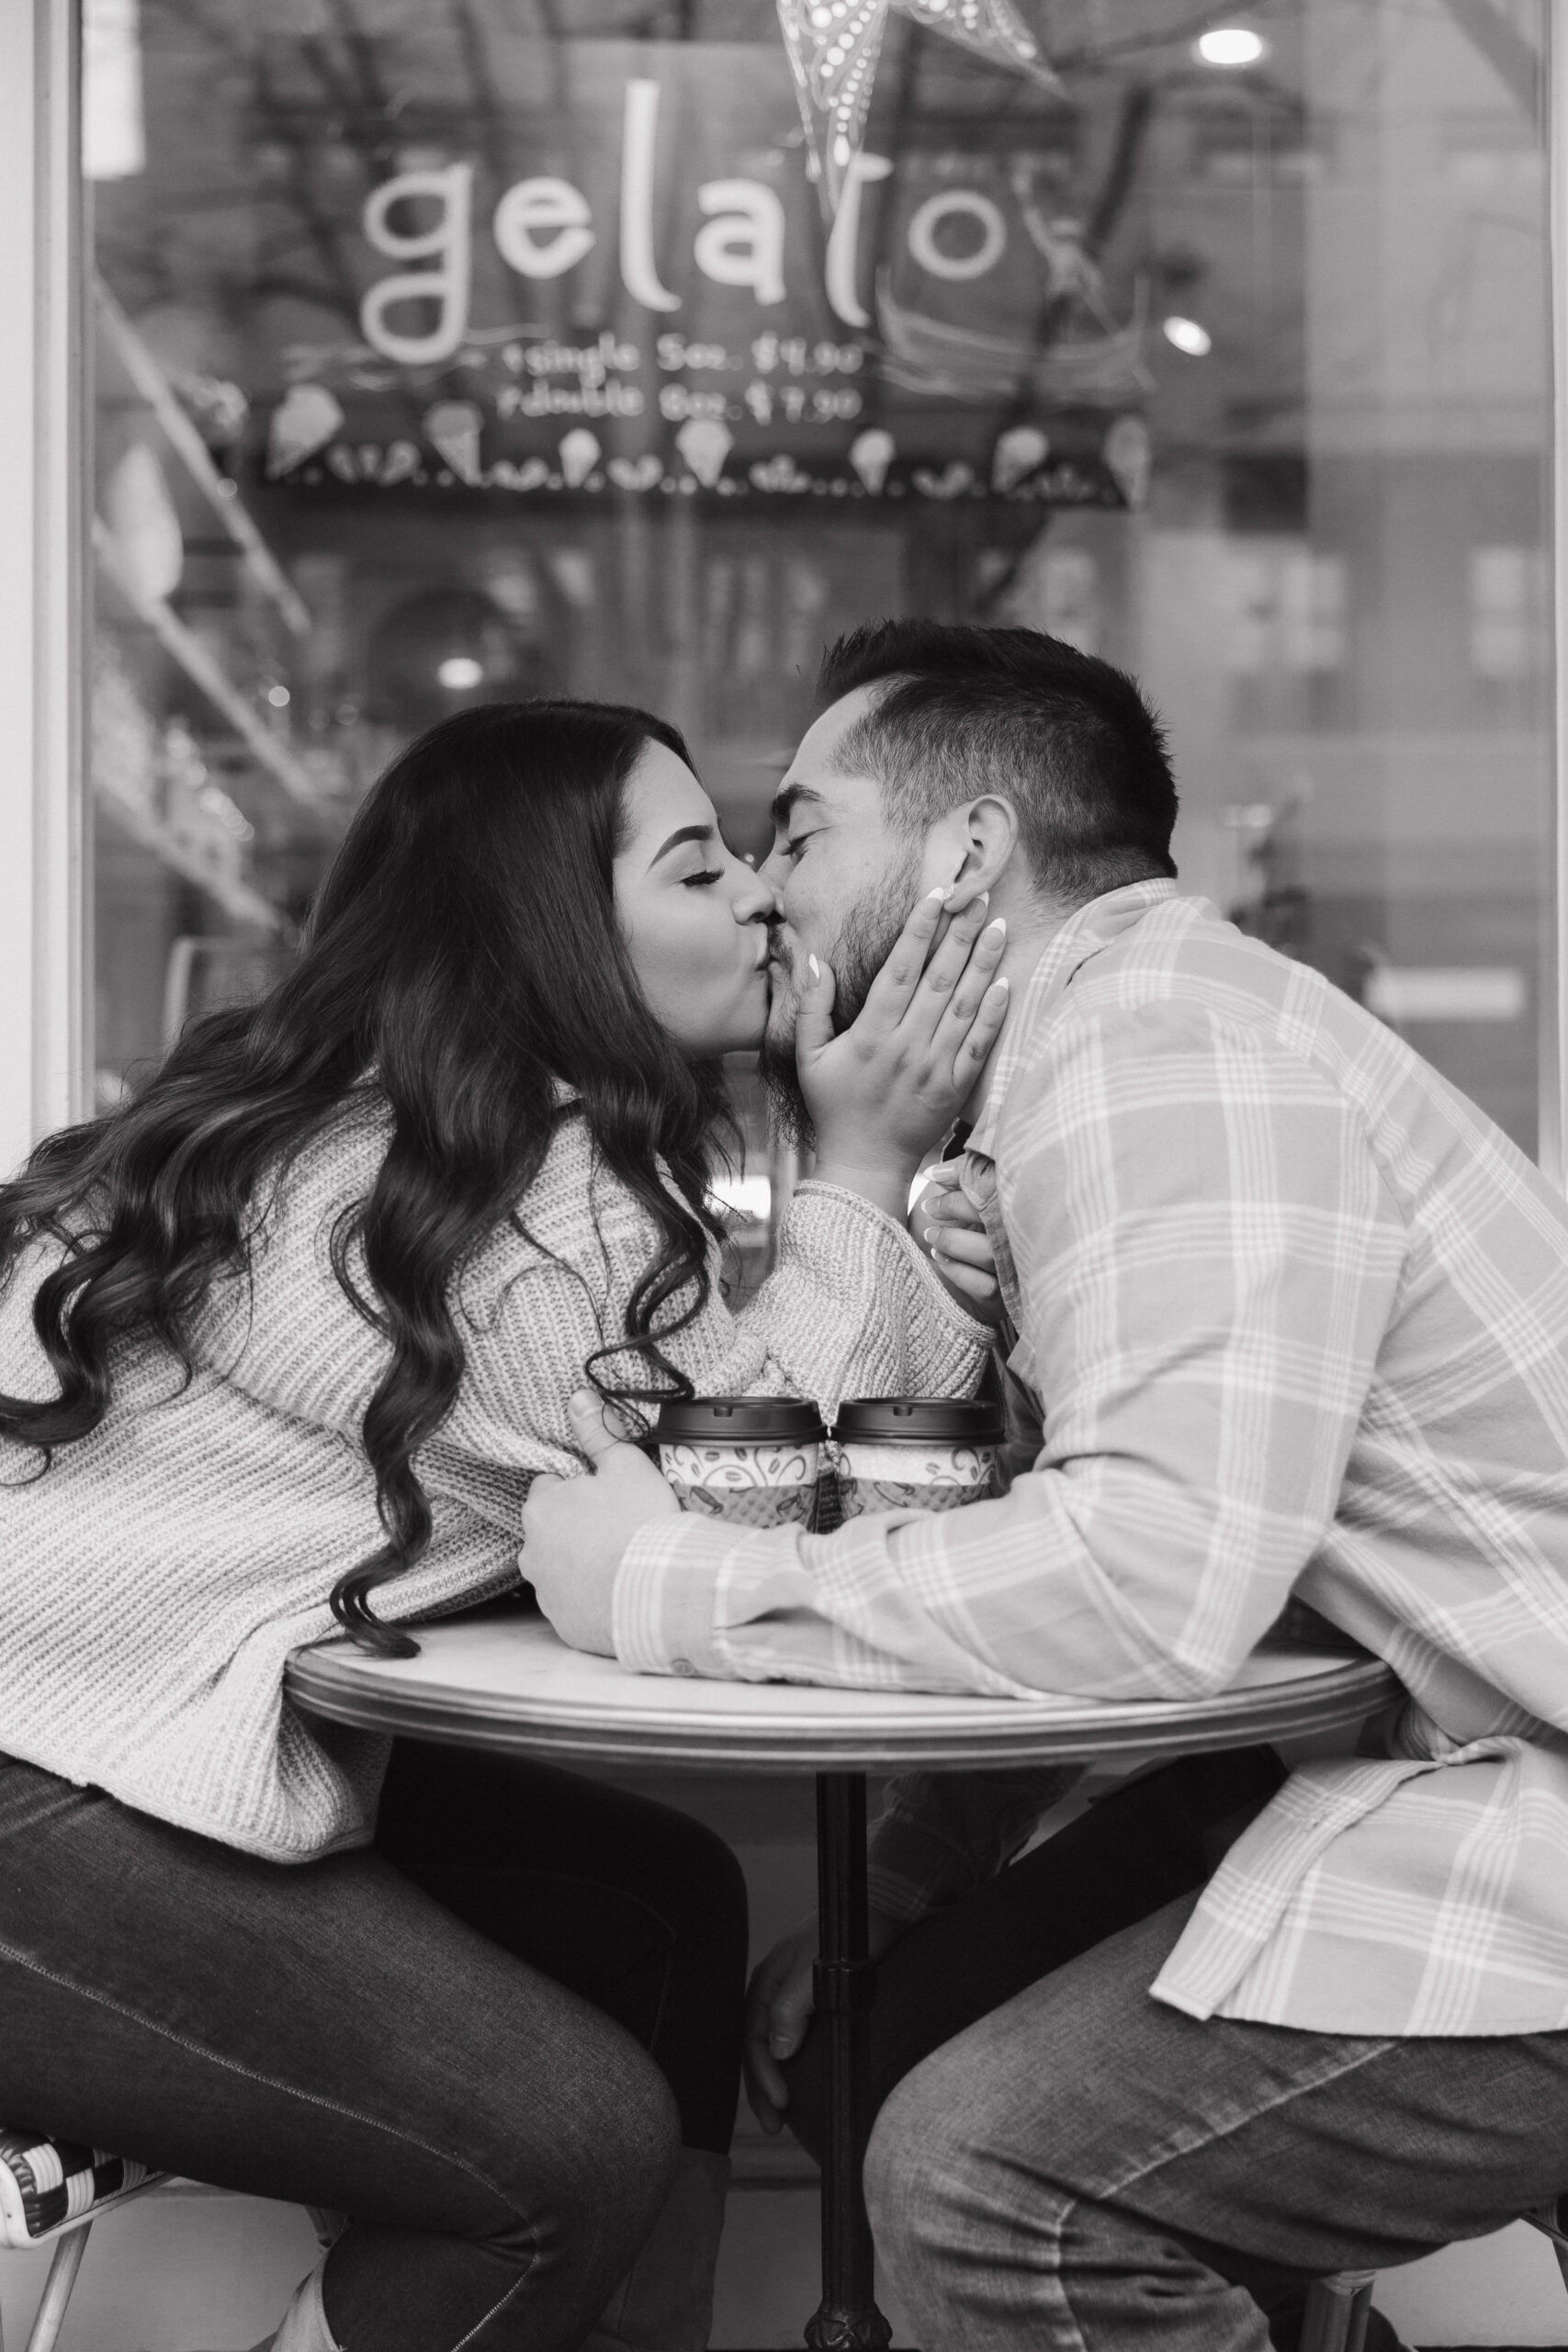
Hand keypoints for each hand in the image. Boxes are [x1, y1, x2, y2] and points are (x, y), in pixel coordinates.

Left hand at [522, 1391, 679, 1655]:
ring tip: (623, 1562)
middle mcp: (532, 1552)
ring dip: (583, 1563)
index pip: (550, 1487)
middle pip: (553, 1530)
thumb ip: (598, 1432)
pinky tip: (620, 1591)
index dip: (581, 1488)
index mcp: (542, 1508)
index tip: (607, 1497)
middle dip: (578, 1527)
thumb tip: (578, 1398)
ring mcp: (546, 1593)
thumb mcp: (626, 1465)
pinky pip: (574, 1605)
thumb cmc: (641, 1522)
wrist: (659, 1591)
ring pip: (560, 1568)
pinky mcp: (564, 1625)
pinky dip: (591, 1598)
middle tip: (620, 1528)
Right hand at [744, 1908, 903, 2132]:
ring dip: (775, 2081)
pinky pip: (796, 2041)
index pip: (752, 2036)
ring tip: (784, 2117)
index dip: (762, 2074)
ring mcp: (796, 1997)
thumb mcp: (819, 1965)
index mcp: (768, 1977)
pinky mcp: (818, 2004)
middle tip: (775, 2125)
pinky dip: (793, 2068)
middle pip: (758, 2046)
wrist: (888, 1906)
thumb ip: (793, 2005)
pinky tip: (802, 2088)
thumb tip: (778, 2051)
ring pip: (775, 2046)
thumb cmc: (853, 1930)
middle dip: (763, 2088)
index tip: (781, 2103)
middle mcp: (777, 1989)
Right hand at [800, 891, 1008, 1220]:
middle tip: (980, 894)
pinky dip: (994, 1012)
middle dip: (962, 932)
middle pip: (941, 977)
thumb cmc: (833, 1106)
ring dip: (985, 962)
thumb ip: (811, 1006)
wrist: (864, 1165)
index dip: (921, 928)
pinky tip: (1005, 982)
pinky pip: (979, 1043)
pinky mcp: (956, 1087)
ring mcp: (936, 1066)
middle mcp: (907, 1045)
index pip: (901, 968)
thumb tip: (813, 958)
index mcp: (872, 1034)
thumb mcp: (808, 1056)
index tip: (938, 894)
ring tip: (998, 924)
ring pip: (966, 1004)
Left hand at [911, 1161, 1003, 1325]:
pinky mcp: (1006, 1297)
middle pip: (999, 1219)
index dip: (967, 1176)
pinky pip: (987, 1286)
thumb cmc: (960, 1228)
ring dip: (955, 1243)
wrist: (951, 1279)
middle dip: (960, 1207)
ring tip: (931, 1236)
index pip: (1000, 1185)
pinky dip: (958, 1270)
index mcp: (1019, 1207)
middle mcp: (1023, 1239)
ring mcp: (1017, 1270)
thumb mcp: (961, 1199)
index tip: (934, 1175)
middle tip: (930, 1207)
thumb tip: (935, 1172)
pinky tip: (940, 1258)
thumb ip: (960, 1180)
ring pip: (991, 1255)